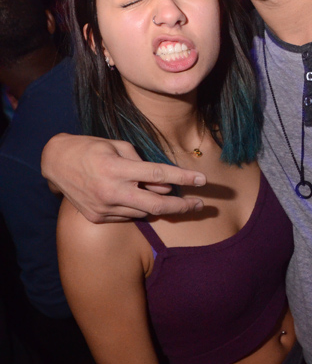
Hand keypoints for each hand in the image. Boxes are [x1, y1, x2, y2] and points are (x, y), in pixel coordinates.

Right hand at [41, 134, 205, 222]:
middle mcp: (110, 191)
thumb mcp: (116, 145)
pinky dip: (139, 208)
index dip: (183, 178)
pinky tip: (139, 199)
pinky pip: (128, 216)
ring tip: (170, 197)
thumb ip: (141, 163)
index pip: (157, 175)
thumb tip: (164, 184)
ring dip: (159, 205)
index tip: (202, 181)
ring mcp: (103, 207)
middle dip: (182, 206)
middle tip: (200, 204)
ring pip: (143, 212)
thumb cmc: (90, 148)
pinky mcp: (97, 218)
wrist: (56, 163)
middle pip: (156, 205)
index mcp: (115, 168)